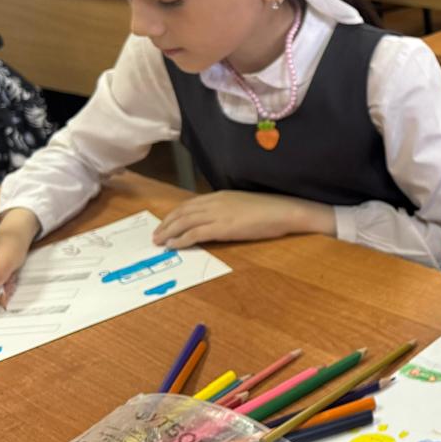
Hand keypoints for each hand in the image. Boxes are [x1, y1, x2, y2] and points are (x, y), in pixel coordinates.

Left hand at [153, 191, 335, 248]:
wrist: (284, 211)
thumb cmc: (270, 210)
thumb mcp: (243, 205)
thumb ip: (227, 210)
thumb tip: (216, 220)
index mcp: (220, 195)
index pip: (189, 204)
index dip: (174, 214)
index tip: (165, 223)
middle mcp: (215, 202)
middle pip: (182, 212)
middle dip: (166, 224)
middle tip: (156, 235)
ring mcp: (218, 214)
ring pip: (184, 222)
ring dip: (169, 232)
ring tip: (159, 241)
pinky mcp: (223, 227)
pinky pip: (194, 233)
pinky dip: (181, 240)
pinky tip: (173, 246)